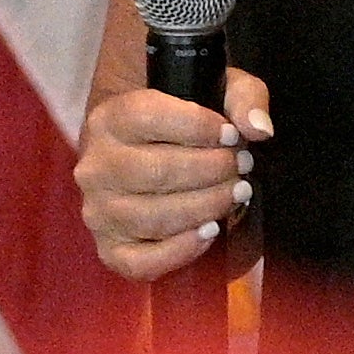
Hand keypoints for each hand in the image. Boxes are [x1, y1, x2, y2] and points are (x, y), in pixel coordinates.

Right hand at [75, 67, 268, 280]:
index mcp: (109, 119)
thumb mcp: (214, 90)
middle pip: (156, 172)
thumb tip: (259, 129)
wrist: (140, 149)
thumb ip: (243, 97)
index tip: (231, 135)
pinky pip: (142, 262)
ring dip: (205, 207)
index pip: (148, 118)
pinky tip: (210, 231)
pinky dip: (181, 251)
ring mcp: (98, 212)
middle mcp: (95, 167)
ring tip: (235, 193)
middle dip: (211, 170)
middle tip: (241, 166)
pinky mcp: (110, 249)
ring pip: (154, 218)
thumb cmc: (180, 119)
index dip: (198, 128)